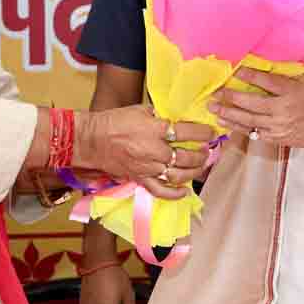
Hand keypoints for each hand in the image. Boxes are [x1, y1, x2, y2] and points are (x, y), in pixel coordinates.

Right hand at [80, 106, 213, 193]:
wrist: (92, 140)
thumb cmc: (114, 121)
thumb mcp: (140, 109)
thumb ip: (160, 115)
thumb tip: (177, 118)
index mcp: (154, 129)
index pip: (185, 132)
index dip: (202, 133)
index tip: (211, 133)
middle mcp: (154, 150)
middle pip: (186, 156)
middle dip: (201, 154)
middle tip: (207, 150)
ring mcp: (147, 167)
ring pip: (178, 175)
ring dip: (194, 172)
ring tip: (201, 166)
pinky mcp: (140, 179)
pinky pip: (160, 191)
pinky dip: (175, 194)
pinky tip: (185, 191)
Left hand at [207, 67, 303, 149]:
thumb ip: (284, 75)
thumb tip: (261, 63)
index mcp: (292, 92)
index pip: (267, 82)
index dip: (250, 75)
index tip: (235, 70)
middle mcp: (284, 110)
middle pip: (252, 103)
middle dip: (231, 97)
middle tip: (215, 92)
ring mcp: (279, 126)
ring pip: (248, 120)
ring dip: (228, 114)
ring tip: (213, 108)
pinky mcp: (276, 138)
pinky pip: (253, 132)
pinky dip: (238, 127)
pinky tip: (225, 122)